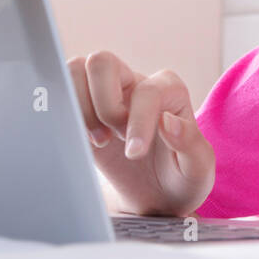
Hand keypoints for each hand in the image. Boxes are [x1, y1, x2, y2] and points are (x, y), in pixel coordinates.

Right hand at [67, 51, 214, 216]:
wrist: (158, 196)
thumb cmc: (181, 178)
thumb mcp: (198, 169)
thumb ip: (189, 143)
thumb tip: (167, 121)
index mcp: (169, 91)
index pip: (146, 91)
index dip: (138, 122)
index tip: (134, 154)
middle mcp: (135, 83)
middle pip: (102, 62)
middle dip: (103, 105)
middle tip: (115, 137)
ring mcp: (106, 94)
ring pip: (75, 69)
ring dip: (79, 107)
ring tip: (99, 139)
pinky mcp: (84, 111)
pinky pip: (60, 91)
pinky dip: (63, 113)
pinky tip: (82, 140)